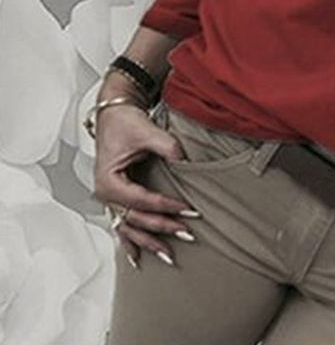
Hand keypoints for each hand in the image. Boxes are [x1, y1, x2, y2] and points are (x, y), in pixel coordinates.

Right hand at [92, 83, 199, 267]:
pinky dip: (130, 243)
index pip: (141, 201)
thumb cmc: (124, 122)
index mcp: (108, 181)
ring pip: (129, 228)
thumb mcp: (146, 131)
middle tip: (188, 234)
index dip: (165, 206)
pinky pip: (122, 226)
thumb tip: (184, 159)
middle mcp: (106, 195)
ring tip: (170, 256)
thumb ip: (166, 146)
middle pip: (136, 219)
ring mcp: (110, 199)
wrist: (114, 114)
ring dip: (150, 242)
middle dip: (163, 228)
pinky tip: (137, 260)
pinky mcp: (117, 198)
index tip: (188, 209)